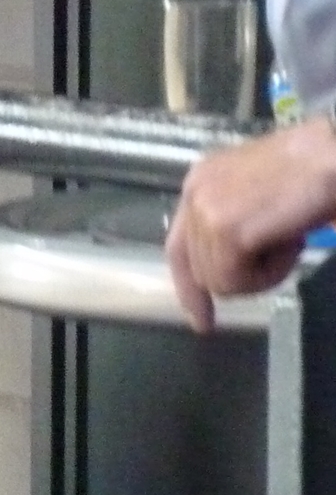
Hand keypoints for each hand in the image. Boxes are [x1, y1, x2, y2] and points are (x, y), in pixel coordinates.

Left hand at [165, 117, 335, 331]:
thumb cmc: (315, 174)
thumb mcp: (261, 197)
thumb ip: (235, 222)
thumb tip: (227, 265)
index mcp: (200, 181)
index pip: (178, 246)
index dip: (189, 287)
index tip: (202, 320)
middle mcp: (194, 192)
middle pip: (199, 268)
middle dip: (243, 276)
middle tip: (285, 247)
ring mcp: (205, 210)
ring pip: (219, 281)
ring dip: (262, 274)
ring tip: (291, 239)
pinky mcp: (226, 229)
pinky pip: (235, 282)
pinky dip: (270, 275)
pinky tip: (293, 244)